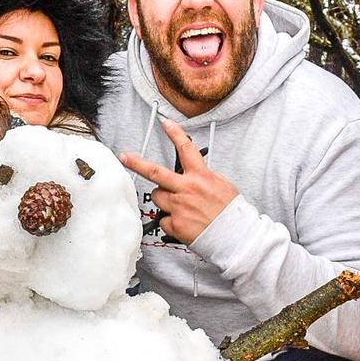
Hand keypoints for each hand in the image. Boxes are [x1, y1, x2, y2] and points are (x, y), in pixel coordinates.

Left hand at [119, 120, 237, 244]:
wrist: (235, 237)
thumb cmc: (230, 213)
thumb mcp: (222, 185)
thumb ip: (204, 176)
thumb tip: (192, 172)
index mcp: (201, 177)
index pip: (186, 150)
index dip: (175, 134)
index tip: (166, 123)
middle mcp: (187, 190)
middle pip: (155, 173)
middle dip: (137, 163)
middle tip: (124, 157)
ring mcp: (179, 207)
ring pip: (158, 197)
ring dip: (164, 199)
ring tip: (181, 207)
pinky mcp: (174, 224)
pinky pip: (163, 219)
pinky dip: (171, 221)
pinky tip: (185, 223)